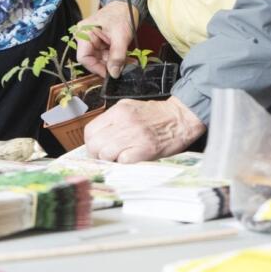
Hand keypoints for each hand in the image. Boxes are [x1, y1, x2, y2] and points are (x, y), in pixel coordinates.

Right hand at [74, 1, 138, 77]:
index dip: (95, 68)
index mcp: (84, 33)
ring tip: (127, 63)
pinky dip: (115, 58)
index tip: (109, 74)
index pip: (84, 58)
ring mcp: (92, 39)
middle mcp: (85, 37)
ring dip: (113, 62)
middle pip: (92, 59)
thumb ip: (117, 56)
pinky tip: (125, 59)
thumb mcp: (121, 37)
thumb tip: (113, 74)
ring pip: (100, 58)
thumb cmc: (122, 14)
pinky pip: (105, 54)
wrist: (127, 4)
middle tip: (121, 69)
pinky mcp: (100, 41)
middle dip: (107, 65)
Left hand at [84, 97, 205, 162]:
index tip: (97, 148)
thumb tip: (98, 137)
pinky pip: (123, 161)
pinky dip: (125, 163)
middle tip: (107, 156)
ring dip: (111, 160)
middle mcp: (123, 121)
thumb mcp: (130, 108)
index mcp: (118, 111)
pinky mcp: (145, 149)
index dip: (91, 143)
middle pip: (95, 144)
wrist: (181, 117)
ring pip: (106, 154)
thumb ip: (113, 121)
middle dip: (97, 154)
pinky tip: (132, 158)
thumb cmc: (156, 115)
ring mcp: (134, 135)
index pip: (90, 131)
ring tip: (121, 157)